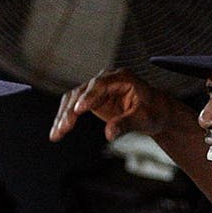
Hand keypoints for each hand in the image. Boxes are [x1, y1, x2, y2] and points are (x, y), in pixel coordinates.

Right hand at [49, 68, 175, 142]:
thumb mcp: (144, 119)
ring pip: (74, 99)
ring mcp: (96, 89)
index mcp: (122, 78)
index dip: (89, 96)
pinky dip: (65, 119)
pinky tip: (57, 132)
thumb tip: (109, 133)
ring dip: (63, 116)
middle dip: (71, 110)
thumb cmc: (153, 112)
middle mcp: (106, 80)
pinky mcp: (91, 99)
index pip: (101, 84)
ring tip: (56, 134)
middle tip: (64, 127)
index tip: (78, 110)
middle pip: (82, 91)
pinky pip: (73, 107)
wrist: (155, 111)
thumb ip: (126, 124)